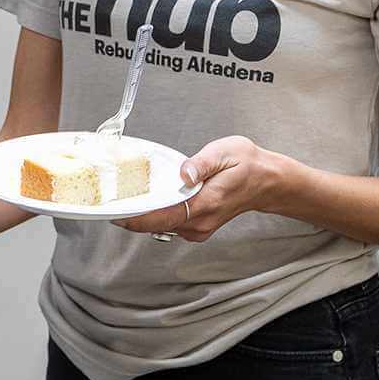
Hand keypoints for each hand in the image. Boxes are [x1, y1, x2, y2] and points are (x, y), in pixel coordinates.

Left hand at [114, 135, 279, 241]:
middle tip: (112, 201)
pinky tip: (148, 202)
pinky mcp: (197, 227)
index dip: (137, 218)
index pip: (164, 217)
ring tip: (126, 199)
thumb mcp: (226, 152)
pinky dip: (155, 216)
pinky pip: (169, 225)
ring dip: (143, 216)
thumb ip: (202, 163)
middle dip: (133, 216)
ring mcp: (199, 227)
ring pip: (161, 227)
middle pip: (157, 225)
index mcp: (206, 203)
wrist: (267, 182)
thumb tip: (184, 173)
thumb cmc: (247, 166)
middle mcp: (201, 221)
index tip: (116, 214)